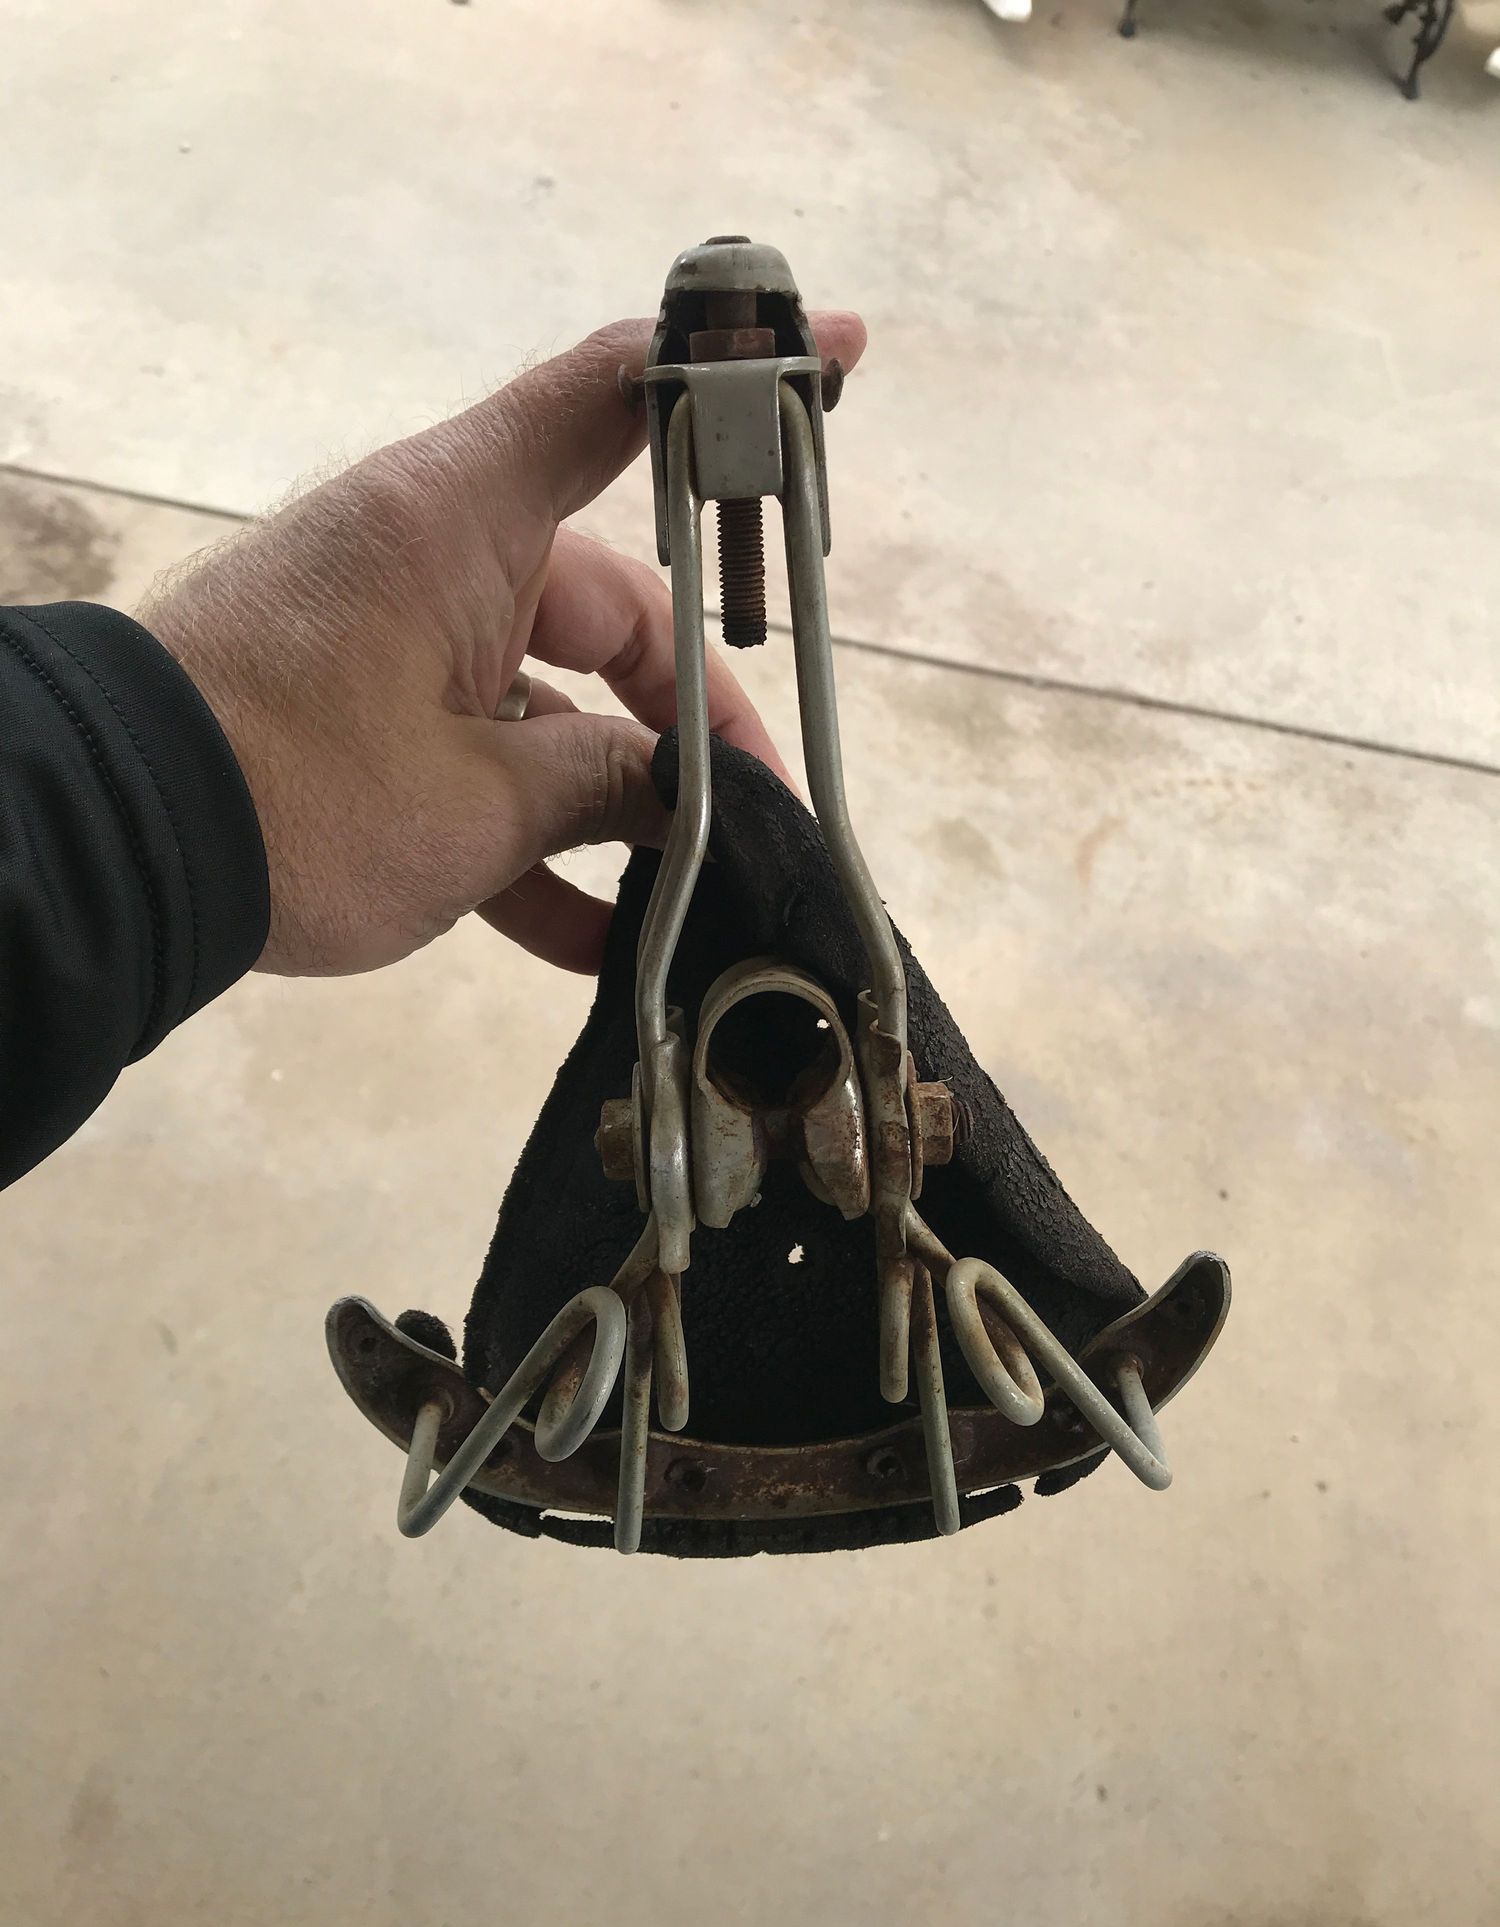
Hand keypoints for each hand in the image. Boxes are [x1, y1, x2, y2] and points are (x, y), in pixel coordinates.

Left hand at [142, 312, 866, 976]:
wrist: (115, 850)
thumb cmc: (302, 795)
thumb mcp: (479, 806)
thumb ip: (605, 783)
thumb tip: (693, 798)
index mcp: (463, 522)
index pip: (614, 402)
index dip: (730, 383)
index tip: (838, 355)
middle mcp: (436, 560)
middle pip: (610, 611)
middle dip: (689, 724)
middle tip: (761, 816)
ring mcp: (398, 644)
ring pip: (549, 705)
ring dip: (612, 806)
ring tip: (692, 898)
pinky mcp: (366, 723)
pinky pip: (478, 768)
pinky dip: (531, 846)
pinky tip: (596, 945)